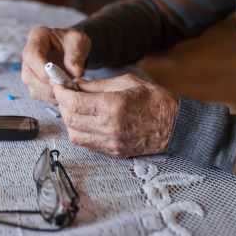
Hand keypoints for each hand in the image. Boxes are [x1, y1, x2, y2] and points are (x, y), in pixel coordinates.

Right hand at [21, 26, 90, 102]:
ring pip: (34, 89)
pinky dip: (53, 97)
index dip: (42, 69)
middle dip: (49, 85)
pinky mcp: (34, 84)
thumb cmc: (73, 42)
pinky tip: (64, 91)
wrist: (72, 49)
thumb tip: (75, 73)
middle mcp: (28, 55)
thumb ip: (76, 55)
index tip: (57, 78)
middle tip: (68, 85)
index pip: (32, 55)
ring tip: (69, 87)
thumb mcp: (79, 41)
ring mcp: (29, 71)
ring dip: (52, 93)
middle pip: (29, 76)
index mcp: (37, 37)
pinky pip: (40, 96)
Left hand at [52, 73, 177, 157]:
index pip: (74, 102)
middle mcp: (109, 127)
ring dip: (69, 120)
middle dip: (63, 105)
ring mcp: (111, 143)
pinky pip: (86, 144)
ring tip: (75, 108)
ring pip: (75, 134)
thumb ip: (97, 85)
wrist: (176, 126)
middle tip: (65, 94)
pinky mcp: (113, 152)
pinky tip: (85, 120)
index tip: (59, 84)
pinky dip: (79, 131)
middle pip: (70, 118)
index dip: (61, 92)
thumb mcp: (127, 82)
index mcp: (113, 106)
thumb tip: (75, 84)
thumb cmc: (155, 100)